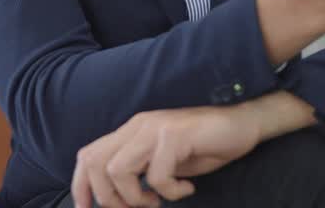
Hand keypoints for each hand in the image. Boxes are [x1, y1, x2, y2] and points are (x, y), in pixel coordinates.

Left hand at [71, 105, 260, 207]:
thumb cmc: (205, 146)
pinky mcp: (174, 135)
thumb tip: (115, 198)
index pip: (88, 156)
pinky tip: (187, 188)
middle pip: (95, 164)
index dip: (81, 186)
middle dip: (108, 198)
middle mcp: (138, 125)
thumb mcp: (164, 161)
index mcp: (131, 131)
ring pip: (118, 170)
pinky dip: (170, 191)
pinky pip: (156, 175)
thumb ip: (139, 171)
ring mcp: (155, 128)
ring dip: (135, 197)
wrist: (243, 124)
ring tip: (159, 200)